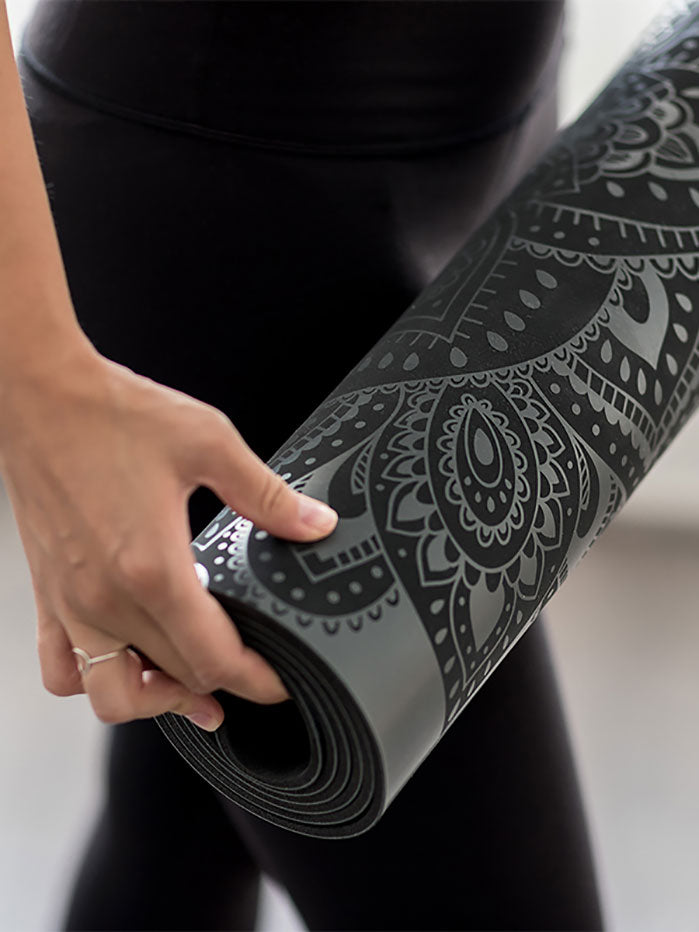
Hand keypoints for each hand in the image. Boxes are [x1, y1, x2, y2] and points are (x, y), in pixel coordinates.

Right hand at [0, 347, 337, 730]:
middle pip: (173, 680)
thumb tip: (314, 524)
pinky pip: (62, 669)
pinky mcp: (47, 594)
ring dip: (154, 701)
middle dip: (220, 686)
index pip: (214, 660)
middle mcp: (106, 598)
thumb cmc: (112, 414)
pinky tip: (124, 658)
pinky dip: (94, 680)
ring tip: (186, 685)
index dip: (256, 682)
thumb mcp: (208, 443)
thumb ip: (267, 494)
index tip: (277, 681)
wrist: (39, 395)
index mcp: (153, 568)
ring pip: (110, 696)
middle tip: (248, 673)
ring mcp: (70, 602)